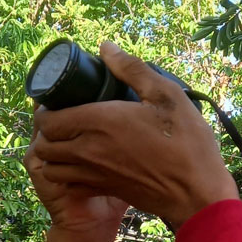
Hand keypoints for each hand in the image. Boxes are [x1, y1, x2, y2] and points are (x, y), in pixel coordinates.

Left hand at [30, 42, 238, 228]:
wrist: (197, 194)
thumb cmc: (187, 144)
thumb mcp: (167, 96)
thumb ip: (132, 69)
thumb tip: (106, 48)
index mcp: (99, 122)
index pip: (47, 119)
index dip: (44, 110)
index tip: (57, 102)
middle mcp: (88, 150)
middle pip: (44, 144)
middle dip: (45, 131)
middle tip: (61, 119)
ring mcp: (95, 174)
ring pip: (51, 168)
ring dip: (52, 155)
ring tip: (66, 142)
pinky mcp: (105, 190)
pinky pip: (70, 185)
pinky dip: (67, 176)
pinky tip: (83, 164)